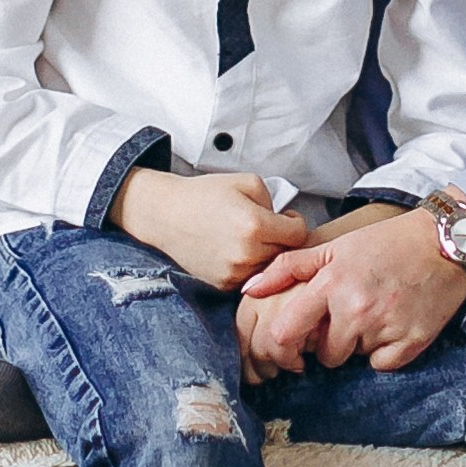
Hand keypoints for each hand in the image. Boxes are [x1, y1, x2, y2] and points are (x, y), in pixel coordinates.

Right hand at [114, 166, 307, 292]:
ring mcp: (235, 273)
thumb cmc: (204, 196)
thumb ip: (275, 200)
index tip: (285, 218)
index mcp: (255, 225)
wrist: (166, 215)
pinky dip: (250, 267)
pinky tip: (237, 251)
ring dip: (267, 256)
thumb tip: (285, 220)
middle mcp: (246, 254)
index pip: (299, 234)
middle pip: (286, 254)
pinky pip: (252, 279)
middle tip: (267, 227)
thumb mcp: (247, 181)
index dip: (295, 223)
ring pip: (270, 270)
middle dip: (282, 239)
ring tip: (251, 239)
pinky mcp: (224, 284)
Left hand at [235, 206, 465, 374]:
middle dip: (332, 343)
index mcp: (331, 283)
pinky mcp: (411, 342)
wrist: (444, 243)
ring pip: (354, 359)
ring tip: (375, 314)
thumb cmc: (384, 244)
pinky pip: (382, 365)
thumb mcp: (334, 248)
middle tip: (350, 317)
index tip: (295, 348)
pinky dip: (386, 351)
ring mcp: (385, 326)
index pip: (285, 333)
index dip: (284, 348)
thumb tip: (248, 289)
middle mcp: (355, 307)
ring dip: (359, 344)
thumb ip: (287, 267)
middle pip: (325, 355)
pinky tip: (395, 324)